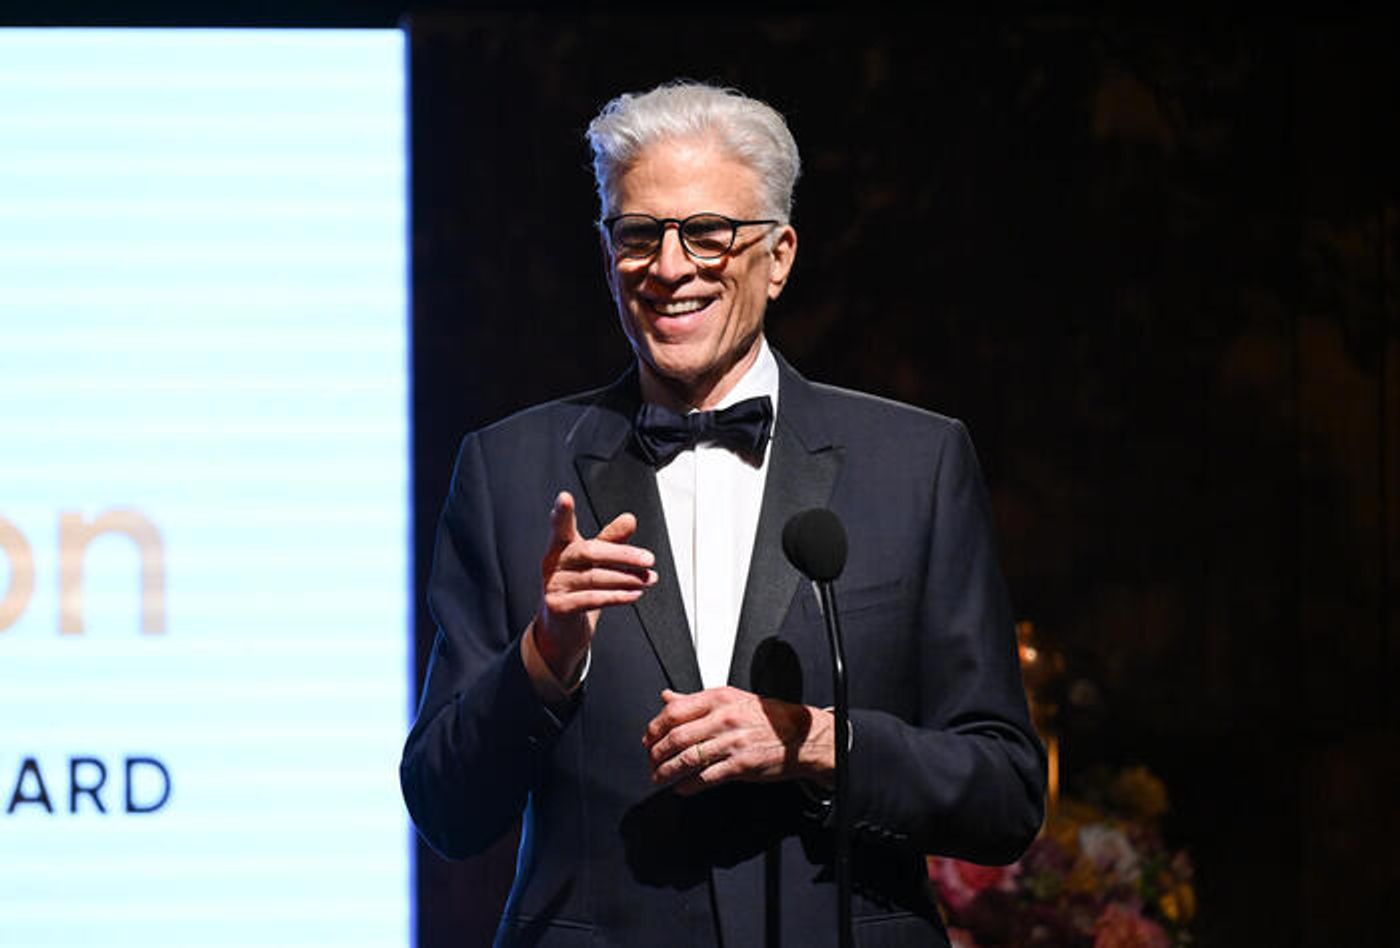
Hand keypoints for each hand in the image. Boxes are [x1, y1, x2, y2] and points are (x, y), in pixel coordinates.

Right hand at [534, 491, 655, 681]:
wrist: (560, 630)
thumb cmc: (576, 589)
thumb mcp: (594, 562)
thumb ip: (610, 540)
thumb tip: (629, 519)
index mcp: (560, 547)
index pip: (561, 527)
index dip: (561, 513)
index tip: (564, 498)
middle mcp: (553, 564)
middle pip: (588, 552)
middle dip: (623, 555)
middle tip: (648, 559)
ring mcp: (553, 586)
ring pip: (594, 577)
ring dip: (627, 578)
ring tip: (648, 579)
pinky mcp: (558, 608)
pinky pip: (591, 600)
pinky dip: (616, 597)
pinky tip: (633, 595)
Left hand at [643, 687, 834, 794]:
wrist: (801, 735)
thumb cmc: (766, 718)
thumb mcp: (731, 699)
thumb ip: (696, 700)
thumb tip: (667, 698)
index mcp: (719, 698)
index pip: (675, 711)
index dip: (655, 728)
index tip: (649, 739)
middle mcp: (724, 718)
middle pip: (677, 736)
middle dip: (657, 753)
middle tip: (651, 761)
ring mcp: (733, 742)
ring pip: (688, 758)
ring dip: (668, 771)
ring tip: (660, 776)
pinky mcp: (741, 764)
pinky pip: (707, 776)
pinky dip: (689, 785)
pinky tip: (682, 787)